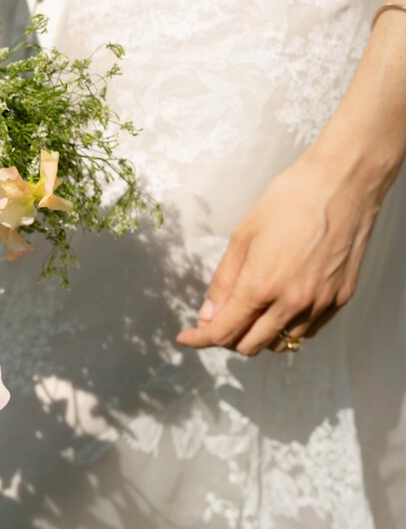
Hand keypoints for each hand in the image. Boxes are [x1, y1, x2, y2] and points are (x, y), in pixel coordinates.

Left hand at [176, 152, 386, 354]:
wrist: (342, 183)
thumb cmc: (288, 201)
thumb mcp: (243, 237)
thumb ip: (224, 282)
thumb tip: (208, 315)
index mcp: (261, 286)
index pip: (223, 332)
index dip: (200, 338)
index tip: (186, 337)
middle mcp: (292, 303)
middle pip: (250, 346)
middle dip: (228, 337)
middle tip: (220, 317)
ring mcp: (320, 303)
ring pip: (281, 342)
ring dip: (260, 334)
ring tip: (251, 309)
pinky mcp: (341, 298)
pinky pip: (309, 330)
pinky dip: (288, 326)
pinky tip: (280, 305)